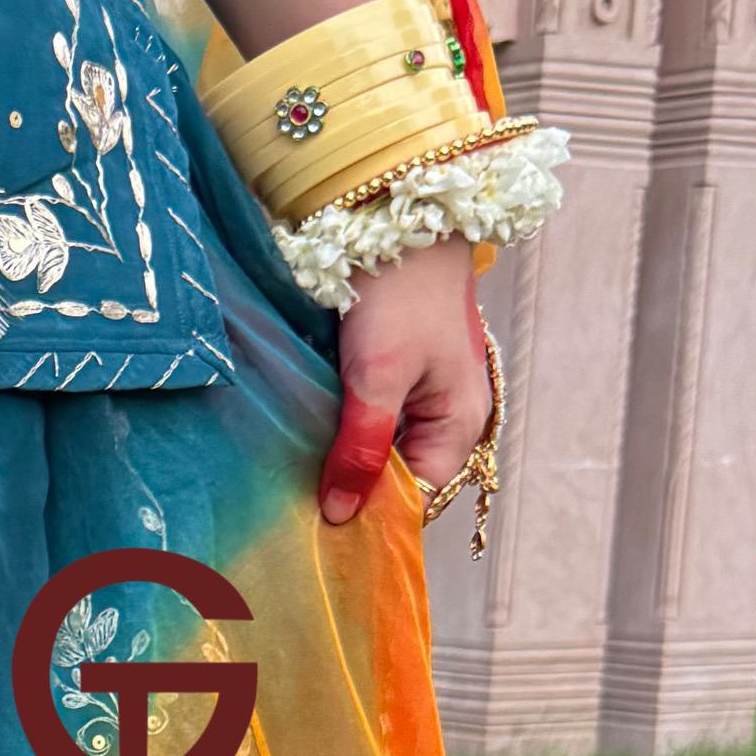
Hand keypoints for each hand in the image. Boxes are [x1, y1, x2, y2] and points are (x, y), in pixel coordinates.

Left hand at [318, 240, 490, 528]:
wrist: (400, 219)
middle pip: (399, 479)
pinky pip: (372, 421)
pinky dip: (344, 432)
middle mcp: (448, 419)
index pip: (416, 500)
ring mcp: (424, 396)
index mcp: (459, 427)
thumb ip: (361, 448)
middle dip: (354, 492)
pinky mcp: (399, 374)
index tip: (320, 537)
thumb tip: (340, 515)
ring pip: (382, 451)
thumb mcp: (376, 378)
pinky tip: (309, 438)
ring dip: (345, 462)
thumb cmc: (399, 296)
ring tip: (295, 481)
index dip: (372, 519)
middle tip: (296, 511)